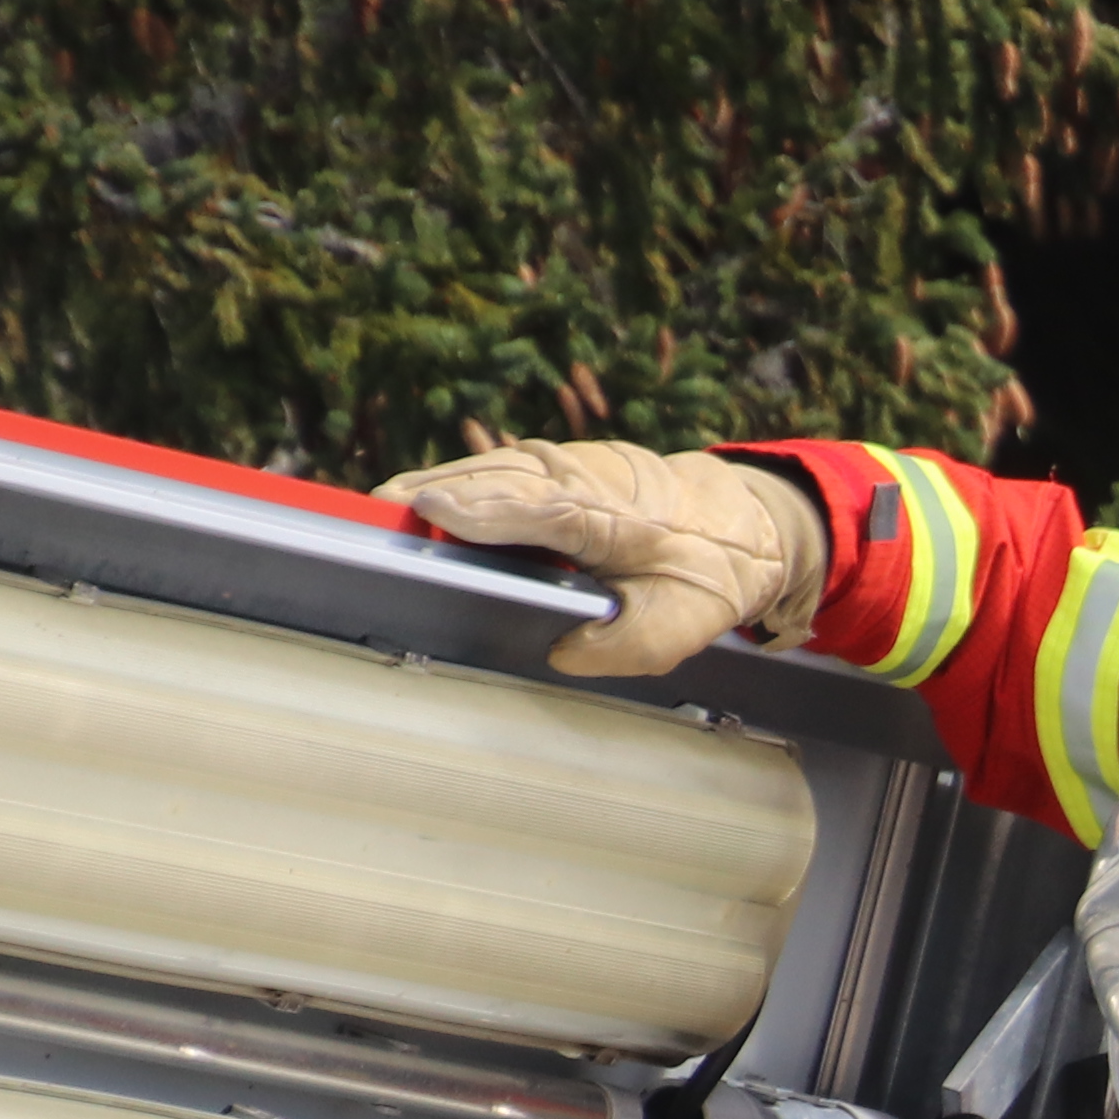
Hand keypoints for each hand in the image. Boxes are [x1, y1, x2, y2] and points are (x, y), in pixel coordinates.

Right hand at [374, 438, 828, 677]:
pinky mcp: (557, 464)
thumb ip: (619, 649)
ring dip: (440, 485)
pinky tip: (421, 499)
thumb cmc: (705, 574)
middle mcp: (588, 480)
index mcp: (619, 520)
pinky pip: (500, 470)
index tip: (432, 512)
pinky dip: (459, 483)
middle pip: (502, 481)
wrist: (740, 521)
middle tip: (378, 513)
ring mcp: (570, 464)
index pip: (544, 509)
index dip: (486, 511)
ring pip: (494, 469)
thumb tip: (557, 654)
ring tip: (383, 506)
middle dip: (442, 495)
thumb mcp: (679, 628)